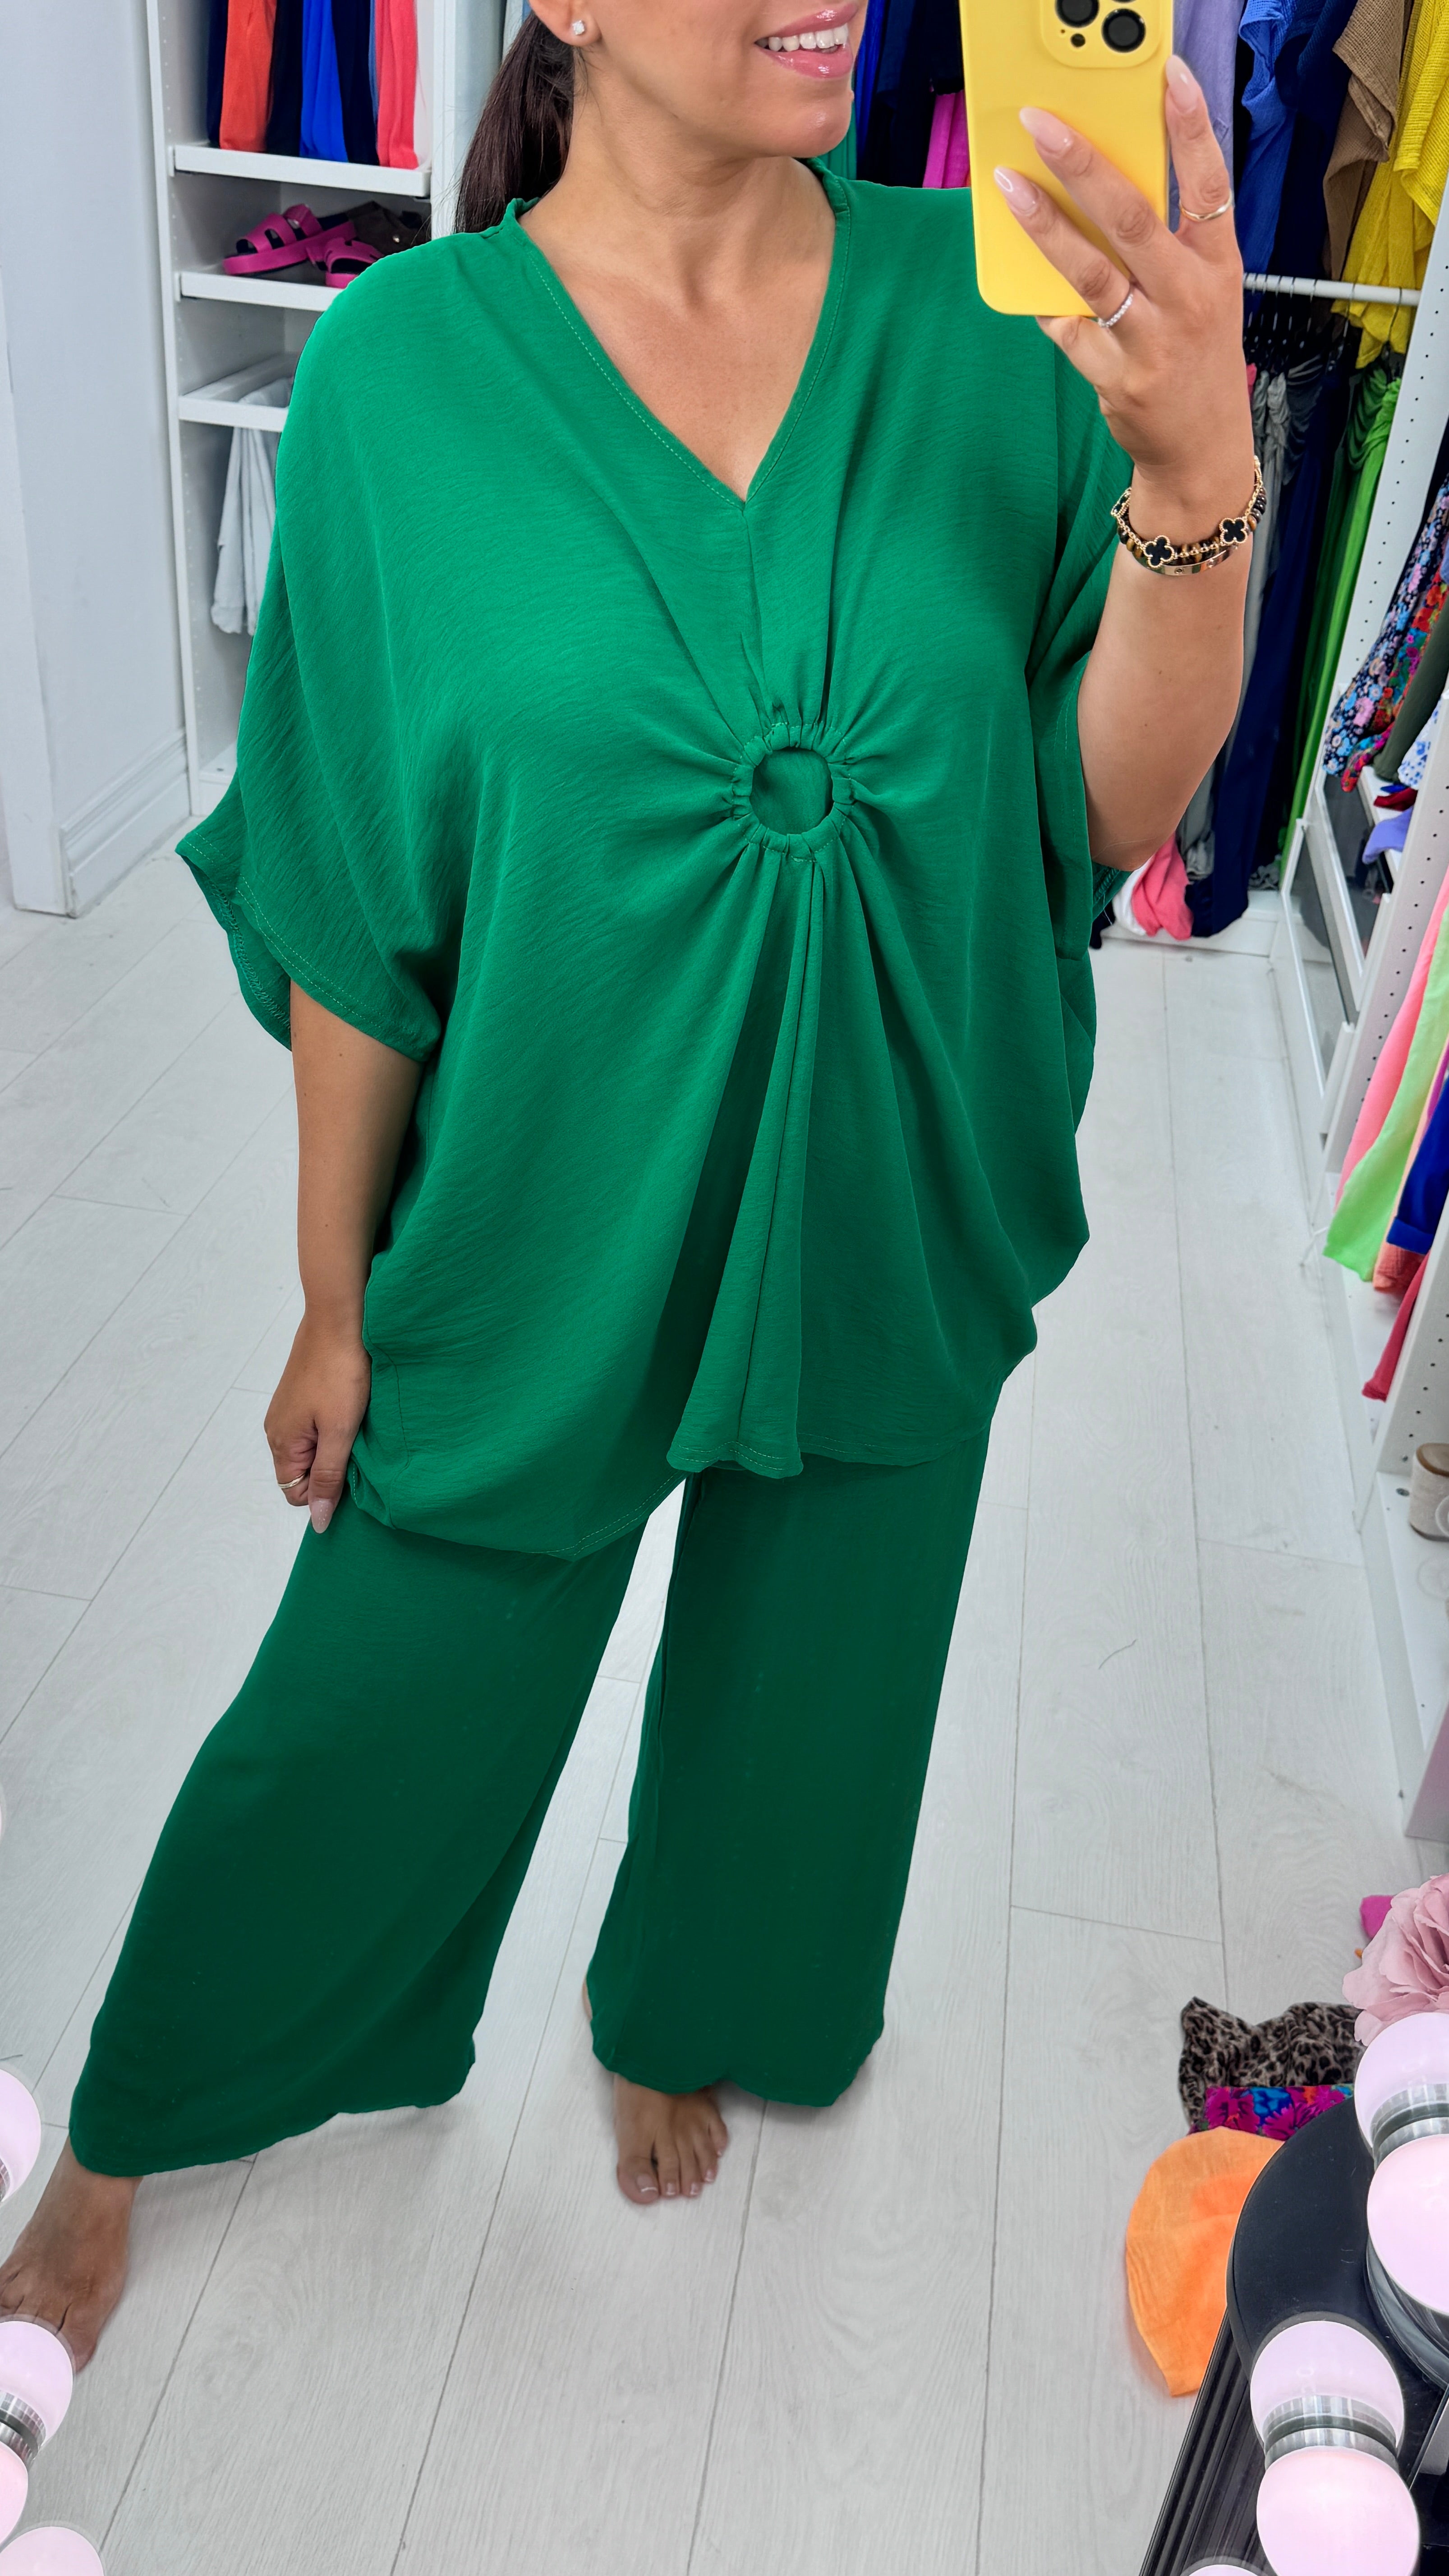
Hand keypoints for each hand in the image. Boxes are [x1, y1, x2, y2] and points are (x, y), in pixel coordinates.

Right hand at [265, 1311, 371, 1533]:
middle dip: (329, 1467)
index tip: (350, 1465)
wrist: (337, 1319)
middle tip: (354, 1442)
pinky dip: (331, 1425)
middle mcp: (275, 1430)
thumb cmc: (340, 1374)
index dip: (325, 1489)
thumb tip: (318, 1522)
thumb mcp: (339, 1432)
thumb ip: (328, 1478)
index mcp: (281, 1443)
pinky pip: (312, 1427)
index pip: (296, 1492)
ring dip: (333, 1444)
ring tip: (353, 1422)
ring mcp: (286, 1411)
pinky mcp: (298, 1395)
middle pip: (302, 1472)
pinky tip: (349, 1407)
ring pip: (309, 1448)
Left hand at [994, 54, 1253, 536]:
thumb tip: (1102, 187)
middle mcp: (1191, 299)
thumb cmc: (1198, 358)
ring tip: (1010, 184)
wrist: (1201, 451)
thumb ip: (1168, 244)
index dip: (1190, 126)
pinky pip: (1066, 328)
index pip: (1209, 183)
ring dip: (1045, 224)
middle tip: (1043, 124)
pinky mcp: (1117, 378)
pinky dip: (1043, 301)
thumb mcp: (1204, 293)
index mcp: (1219, 266)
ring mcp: (1153, 341)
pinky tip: (1021, 277)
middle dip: (1084, 165)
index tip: (1168, 74)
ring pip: (1090, 272)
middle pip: (1133, 219)